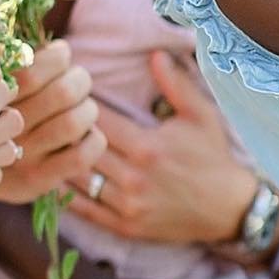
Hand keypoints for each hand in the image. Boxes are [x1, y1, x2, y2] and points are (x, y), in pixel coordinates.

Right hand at [0, 39, 105, 204]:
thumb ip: (1, 64)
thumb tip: (50, 48)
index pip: (34, 71)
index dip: (56, 56)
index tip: (55, 56)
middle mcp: (3, 130)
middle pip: (63, 93)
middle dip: (77, 78)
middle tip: (72, 79)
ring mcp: (21, 158)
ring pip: (74, 123)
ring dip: (86, 108)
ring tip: (79, 105)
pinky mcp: (38, 180)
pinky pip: (81, 157)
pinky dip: (93, 140)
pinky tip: (83, 134)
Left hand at [66, 51, 255, 244]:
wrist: (230, 209)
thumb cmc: (213, 157)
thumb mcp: (200, 115)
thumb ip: (175, 84)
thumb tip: (156, 53)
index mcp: (146, 147)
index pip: (98, 121)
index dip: (80, 106)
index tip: (69, 95)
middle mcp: (133, 177)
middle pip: (82, 149)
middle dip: (65, 131)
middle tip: (50, 118)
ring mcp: (127, 205)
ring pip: (79, 178)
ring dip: (61, 160)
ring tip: (49, 144)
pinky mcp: (125, 226)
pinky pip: (84, 209)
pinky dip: (66, 193)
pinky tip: (56, 176)